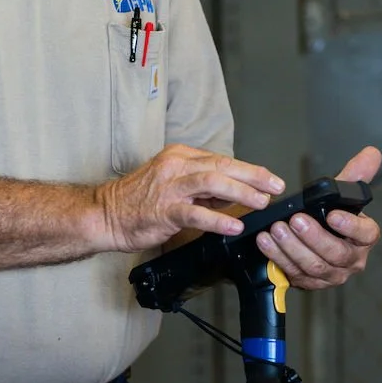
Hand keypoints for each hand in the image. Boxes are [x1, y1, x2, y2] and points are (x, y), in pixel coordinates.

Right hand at [98, 144, 284, 252]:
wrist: (106, 214)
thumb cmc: (139, 201)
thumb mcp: (174, 184)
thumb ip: (203, 187)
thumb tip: (236, 192)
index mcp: (180, 156)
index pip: (221, 159)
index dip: (249, 170)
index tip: (270, 180)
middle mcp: (176, 166)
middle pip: (222, 165)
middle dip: (253, 176)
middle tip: (275, 186)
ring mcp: (169, 187)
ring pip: (212, 182)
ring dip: (241, 192)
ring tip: (260, 203)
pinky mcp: (163, 210)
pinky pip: (196, 212)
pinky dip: (218, 219)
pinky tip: (234, 226)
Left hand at [253, 146, 381, 290]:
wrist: (310, 241)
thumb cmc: (330, 217)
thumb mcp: (341, 196)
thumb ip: (354, 175)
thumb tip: (372, 152)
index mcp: (363, 238)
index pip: (366, 234)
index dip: (351, 226)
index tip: (333, 215)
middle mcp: (351, 260)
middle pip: (336, 254)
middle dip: (313, 237)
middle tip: (295, 220)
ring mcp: (330, 275)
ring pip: (313, 266)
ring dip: (292, 247)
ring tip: (276, 229)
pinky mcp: (308, 283)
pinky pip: (293, 273)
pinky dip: (277, 257)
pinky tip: (265, 242)